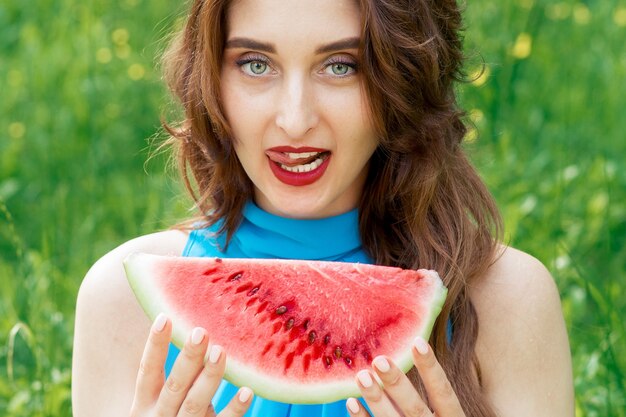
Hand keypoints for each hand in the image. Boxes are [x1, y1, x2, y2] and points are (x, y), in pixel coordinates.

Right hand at [130, 314, 252, 416]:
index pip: (147, 372)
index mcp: (144, 406)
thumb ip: (177, 381)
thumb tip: (199, 337)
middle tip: (201, 332)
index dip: (154, 346)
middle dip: (188, 359)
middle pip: (174, 386)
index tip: (165, 317)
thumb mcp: (160, 405)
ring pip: (194, 404)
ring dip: (209, 379)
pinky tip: (247, 391)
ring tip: (222, 352)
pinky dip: (234, 409)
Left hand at [346, 337, 464, 416]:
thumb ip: (436, 397)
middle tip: (379, 360)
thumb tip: (414, 349)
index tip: (417, 342)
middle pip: (415, 408)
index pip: (443, 392)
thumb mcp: (449, 415)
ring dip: (376, 400)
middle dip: (397, 384)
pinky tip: (351, 403)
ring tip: (361, 377)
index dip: (431, 368)